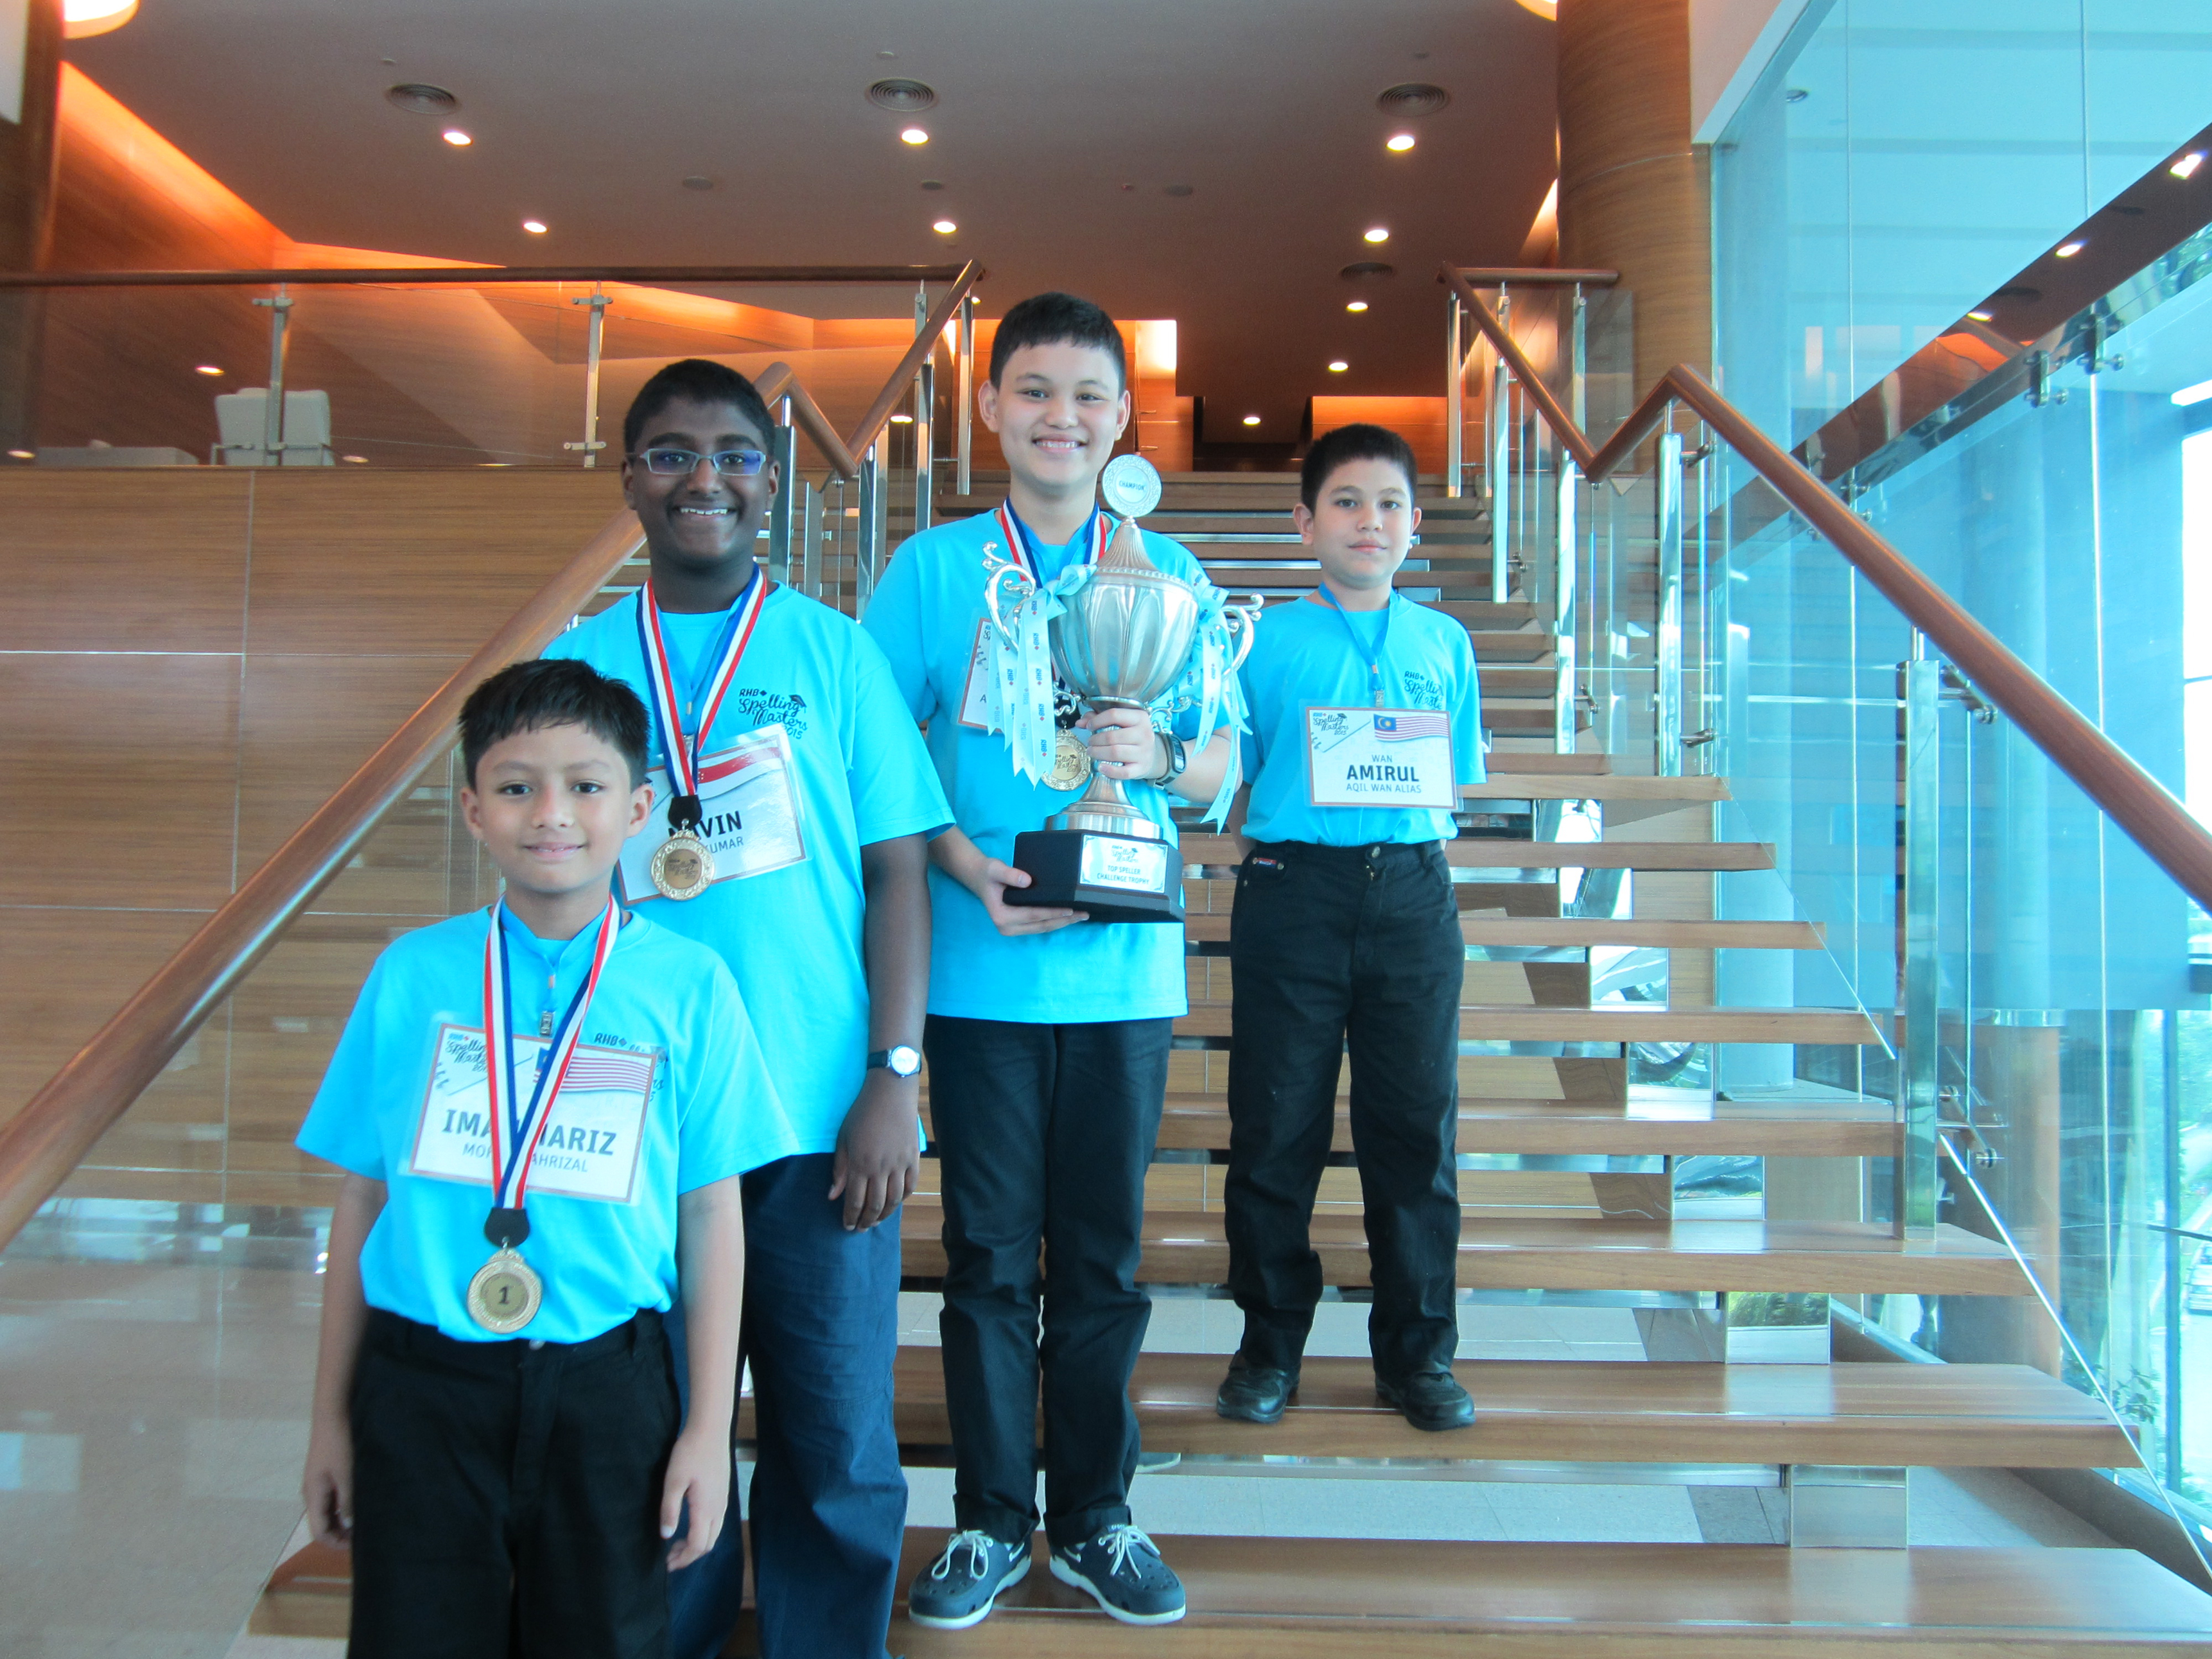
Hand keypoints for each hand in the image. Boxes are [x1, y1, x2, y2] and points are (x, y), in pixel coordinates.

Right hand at [302, 1415, 353, 1548]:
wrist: (333, 1414)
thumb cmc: (339, 1444)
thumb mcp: (346, 1475)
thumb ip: (348, 1501)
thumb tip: (350, 1524)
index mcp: (313, 1496)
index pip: (319, 1532)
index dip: (335, 1544)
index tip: (357, 1547)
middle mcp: (313, 1493)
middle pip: (323, 1524)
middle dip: (341, 1534)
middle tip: (365, 1538)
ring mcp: (319, 1483)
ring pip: (329, 1511)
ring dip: (344, 1521)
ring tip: (366, 1523)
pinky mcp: (327, 1473)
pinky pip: (334, 1498)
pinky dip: (345, 1506)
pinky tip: (361, 1504)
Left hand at [659, 1422, 730, 1570]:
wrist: (710, 1430)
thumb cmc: (689, 1453)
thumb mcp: (673, 1480)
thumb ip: (670, 1509)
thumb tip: (667, 1535)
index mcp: (705, 1509)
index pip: (698, 1545)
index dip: (683, 1558)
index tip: (667, 1564)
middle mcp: (718, 1509)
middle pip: (708, 1544)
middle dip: (690, 1555)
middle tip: (670, 1557)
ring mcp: (723, 1501)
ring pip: (714, 1534)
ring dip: (697, 1544)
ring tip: (677, 1543)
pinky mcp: (723, 1493)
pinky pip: (716, 1523)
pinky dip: (703, 1532)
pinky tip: (689, 1525)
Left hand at [829, 1070, 921, 1230]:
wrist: (890, 1093)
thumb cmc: (861, 1114)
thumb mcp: (843, 1139)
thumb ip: (839, 1169)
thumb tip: (832, 1196)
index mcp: (860, 1164)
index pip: (854, 1201)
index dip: (850, 1217)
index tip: (847, 1226)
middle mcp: (881, 1168)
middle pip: (875, 1205)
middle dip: (866, 1221)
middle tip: (860, 1228)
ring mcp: (900, 1164)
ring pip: (894, 1200)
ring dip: (884, 1215)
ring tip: (876, 1221)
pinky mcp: (913, 1159)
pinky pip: (910, 1186)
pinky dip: (902, 1199)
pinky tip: (894, 1203)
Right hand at [974, 855, 1085, 935]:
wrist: (979, 877)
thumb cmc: (987, 873)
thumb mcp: (995, 869)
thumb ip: (1009, 874)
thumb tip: (1027, 881)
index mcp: (1001, 916)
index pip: (1033, 915)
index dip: (1053, 912)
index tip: (1070, 909)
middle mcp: (1007, 927)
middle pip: (1041, 925)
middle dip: (1064, 921)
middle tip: (1084, 914)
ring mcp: (1012, 929)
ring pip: (1042, 928)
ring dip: (1062, 923)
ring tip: (1080, 916)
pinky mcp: (1018, 926)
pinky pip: (1039, 926)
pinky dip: (1054, 921)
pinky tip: (1068, 917)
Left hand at [1076, 707, 1162, 781]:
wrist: (1151, 754)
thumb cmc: (1131, 735)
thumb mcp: (1121, 722)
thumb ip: (1099, 718)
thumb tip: (1080, 722)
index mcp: (1140, 717)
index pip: (1114, 715)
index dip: (1097, 721)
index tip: (1089, 726)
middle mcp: (1145, 733)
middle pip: (1112, 736)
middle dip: (1095, 740)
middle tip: (1090, 742)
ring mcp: (1145, 752)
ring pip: (1115, 752)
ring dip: (1098, 753)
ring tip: (1091, 752)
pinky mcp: (1142, 768)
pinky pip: (1124, 772)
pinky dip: (1109, 771)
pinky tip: (1101, 767)